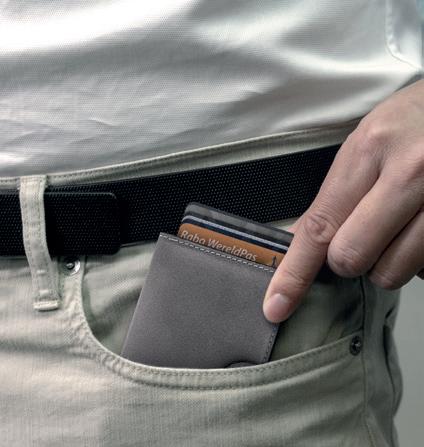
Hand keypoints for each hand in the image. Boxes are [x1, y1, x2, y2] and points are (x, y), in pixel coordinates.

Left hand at [263, 79, 423, 323]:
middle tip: (363, 233)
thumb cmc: (414, 122)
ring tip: (399, 226)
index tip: (276, 306)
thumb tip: (297, 241)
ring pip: (393, 272)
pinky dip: (416, 258)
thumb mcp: (367, 144)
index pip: (320, 226)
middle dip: (348, 259)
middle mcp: (411, 173)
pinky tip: (419, 228)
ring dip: (386, 262)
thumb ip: (334, 196)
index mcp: (370, 150)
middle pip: (352, 258)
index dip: (294, 273)